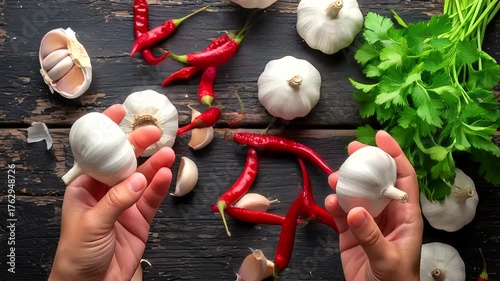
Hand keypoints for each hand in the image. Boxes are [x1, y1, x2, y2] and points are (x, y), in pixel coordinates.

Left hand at [49, 104, 175, 280]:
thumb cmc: (77, 254)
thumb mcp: (91, 224)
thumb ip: (115, 201)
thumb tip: (138, 180)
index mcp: (85, 187)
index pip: (97, 154)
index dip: (107, 132)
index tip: (120, 112)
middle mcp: (106, 191)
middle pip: (124, 162)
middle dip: (138, 146)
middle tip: (154, 133)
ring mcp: (125, 203)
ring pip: (142, 178)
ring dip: (154, 165)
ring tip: (168, 153)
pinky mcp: (141, 218)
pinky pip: (152, 198)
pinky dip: (161, 186)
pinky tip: (167, 174)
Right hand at [325, 130, 422, 280]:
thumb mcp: (388, 260)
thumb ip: (371, 237)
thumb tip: (354, 210)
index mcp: (406, 216)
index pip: (403, 178)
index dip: (395, 155)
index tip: (381, 136)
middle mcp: (387, 214)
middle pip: (377, 180)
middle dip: (366, 162)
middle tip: (352, 149)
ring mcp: (367, 222)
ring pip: (357, 194)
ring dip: (346, 183)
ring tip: (335, 177)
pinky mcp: (350, 233)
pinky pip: (341, 213)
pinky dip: (334, 206)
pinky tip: (329, 202)